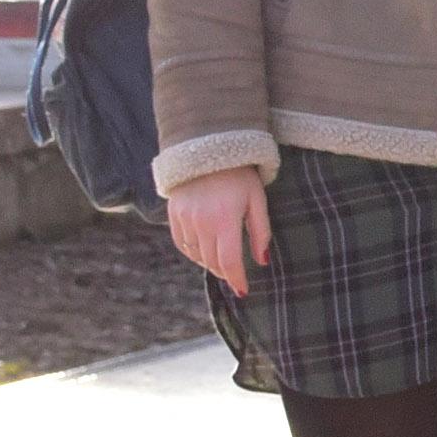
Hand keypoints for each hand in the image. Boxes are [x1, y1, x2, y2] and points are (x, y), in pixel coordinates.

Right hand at [163, 164, 272, 293]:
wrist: (208, 146)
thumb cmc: (240, 174)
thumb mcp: (257, 200)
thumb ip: (260, 232)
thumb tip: (262, 262)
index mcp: (225, 218)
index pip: (229, 261)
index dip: (236, 279)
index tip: (243, 290)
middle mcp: (201, 221)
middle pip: (212, 260)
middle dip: (225, 272)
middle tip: (235, 276)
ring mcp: (185, 217)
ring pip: (196, 254)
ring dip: (209, 262)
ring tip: (221, 261)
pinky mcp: (174, 212)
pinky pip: (181, 242)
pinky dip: (192, 252)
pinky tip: (203, 251)